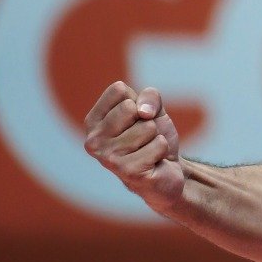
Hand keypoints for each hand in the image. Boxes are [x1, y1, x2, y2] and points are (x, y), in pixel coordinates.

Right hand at [84, 81, 183, 209]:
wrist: (167, 170)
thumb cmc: (153, 137)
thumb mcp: (153, 108)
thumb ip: (149, 96)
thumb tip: (143, 112)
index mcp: (93, 122)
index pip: (118, 90)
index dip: (137, 101)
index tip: (136, 119)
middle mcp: (94, 141)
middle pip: (130, 107)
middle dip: (147, 119)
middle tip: (144, 137)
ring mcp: (108, 158)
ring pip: (147, 127)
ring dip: (155, 137)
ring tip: (148, 150)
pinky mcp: (128, 172)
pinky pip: (158, 144)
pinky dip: (162, 150)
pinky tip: (153, 161)